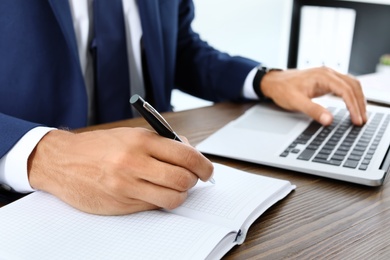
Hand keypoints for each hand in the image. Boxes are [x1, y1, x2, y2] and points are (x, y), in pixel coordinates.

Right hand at [27, 128, 213, 214]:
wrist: (62, 161)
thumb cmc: (99, 146)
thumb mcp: (131, 134)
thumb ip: (162, 143)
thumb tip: (190, 154)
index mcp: (140, 141)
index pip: (186, 155)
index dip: (204, 165)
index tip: (207, 170)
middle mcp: (134, 163)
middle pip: (183, 179)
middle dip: (194, 181)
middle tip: (192, 179)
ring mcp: (126, 186)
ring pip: (172, 198)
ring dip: (180, 195)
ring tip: (174, 188)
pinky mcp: (121, 204)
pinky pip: (153, 207)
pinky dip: (159, 201)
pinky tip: (153, 192)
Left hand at [260, 67, 366, 125]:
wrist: (273, 82)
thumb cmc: (283, 89)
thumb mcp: (296, 102)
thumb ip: (313, 110)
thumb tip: (328, 120)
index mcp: (322, 76)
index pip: (346, 91)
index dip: (353, 106)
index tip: (356, 120)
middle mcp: (328, 73)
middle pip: (353, 86)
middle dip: (360, 104)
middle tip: (362, 120)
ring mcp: (328, 76)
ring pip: (351, 85)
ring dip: (358, 99)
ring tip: (361, 115)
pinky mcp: (326, 80)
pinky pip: (345, 86)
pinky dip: (351, 96)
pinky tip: (353, 106)